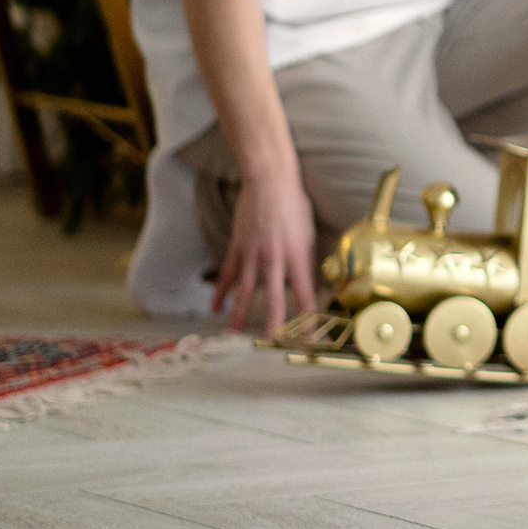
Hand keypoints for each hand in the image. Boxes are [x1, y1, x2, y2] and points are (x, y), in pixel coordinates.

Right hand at [214, 166, 318, 336]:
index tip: (307, 337)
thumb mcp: (309, 235)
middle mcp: (274, 260)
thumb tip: (312, 285)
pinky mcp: (236, 248)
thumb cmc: (295, 206)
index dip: (307, 318)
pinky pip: (227, 275)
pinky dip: (221, 293)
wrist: (269, 183)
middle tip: (270, 345)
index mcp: (297, 256)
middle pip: (274, 299)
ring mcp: (252, 255)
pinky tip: (216, 309)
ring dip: (240, 315)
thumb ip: (308, 261)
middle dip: (273, 325)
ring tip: (235, 335)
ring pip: (245, 292)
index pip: (304, 294)